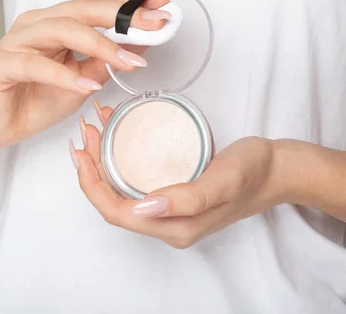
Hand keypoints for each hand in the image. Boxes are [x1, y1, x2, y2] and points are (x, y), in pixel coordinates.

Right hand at [0, 0, 173, 150]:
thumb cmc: (36, 100)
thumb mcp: (83, 81)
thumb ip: (106, 60)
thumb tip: (143, 43)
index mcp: (55, 22)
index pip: (96, 3)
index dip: (129, 0)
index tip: (163, 2)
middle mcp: (36, 24)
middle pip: (81, 9)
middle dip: (122, 15)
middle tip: (154, 24)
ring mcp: (16, 42)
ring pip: (59, 29)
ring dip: (98, 44)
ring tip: (126, 61)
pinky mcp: (0, 64)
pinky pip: (34, 65)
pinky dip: (63, 75)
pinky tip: (87, 86)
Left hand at [72, 103, 289, 248]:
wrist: (278, 169)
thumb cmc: (254, 172)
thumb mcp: (223, 180)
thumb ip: (188, 198)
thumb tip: (144, 206)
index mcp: (174, 228)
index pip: (116, 213)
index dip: (91, 185)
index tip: (80, 152)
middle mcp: (167, 225)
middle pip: (113, 201)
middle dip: (91, 169)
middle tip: (86, 133)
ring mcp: (169, 212)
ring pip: (121, 191)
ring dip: (102, 162)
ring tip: (96, 130)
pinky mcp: (173, 196)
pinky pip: (135, 182)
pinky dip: (119, 160)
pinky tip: (116, 137)